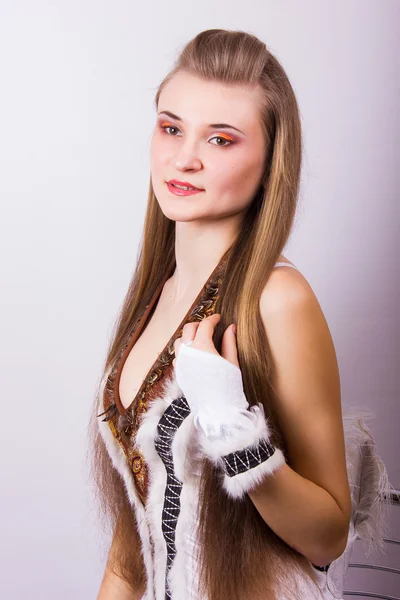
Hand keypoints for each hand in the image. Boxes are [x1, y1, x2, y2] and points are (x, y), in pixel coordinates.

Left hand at [173, 314, 256, 438]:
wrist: (217, 411)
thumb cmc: (229, 387)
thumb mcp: (232, 362)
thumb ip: (229, 342)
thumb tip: (231, 327)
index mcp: (202, 346)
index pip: (205, 325)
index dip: (213, 319)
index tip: (219, 318)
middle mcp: (187, 352)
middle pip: (189, 328)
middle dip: (200, 324)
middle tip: (210, 325)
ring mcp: (181, 363)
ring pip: (179, 340)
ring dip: (189, 335)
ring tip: (200, 338)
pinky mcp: (179, 373)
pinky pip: (178, 355)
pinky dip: (184, 349)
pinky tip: (194, 354)